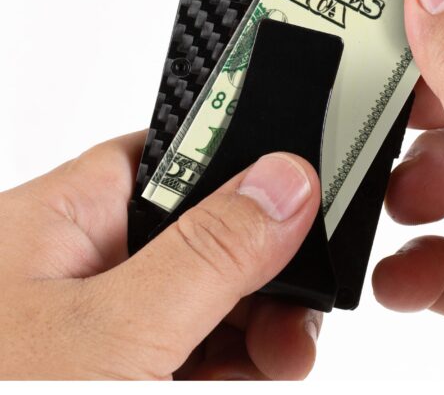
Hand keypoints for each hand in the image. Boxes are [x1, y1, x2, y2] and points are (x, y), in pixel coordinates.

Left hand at [0, 133, 321, 378]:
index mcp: (61, 222)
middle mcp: (83, 266)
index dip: (235, 163)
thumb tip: (285, 181)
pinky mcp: (125, 370)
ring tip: (288, 351)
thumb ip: (207, 253)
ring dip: (261, 316)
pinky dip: (241, 357)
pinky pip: (199, 344)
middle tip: (300, 301)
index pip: (167, 156)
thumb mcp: (112, 337)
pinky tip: (264, 368)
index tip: (297, 188)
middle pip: (202, 230)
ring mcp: (105, 327)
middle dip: (262, 261)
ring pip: (209, 294)